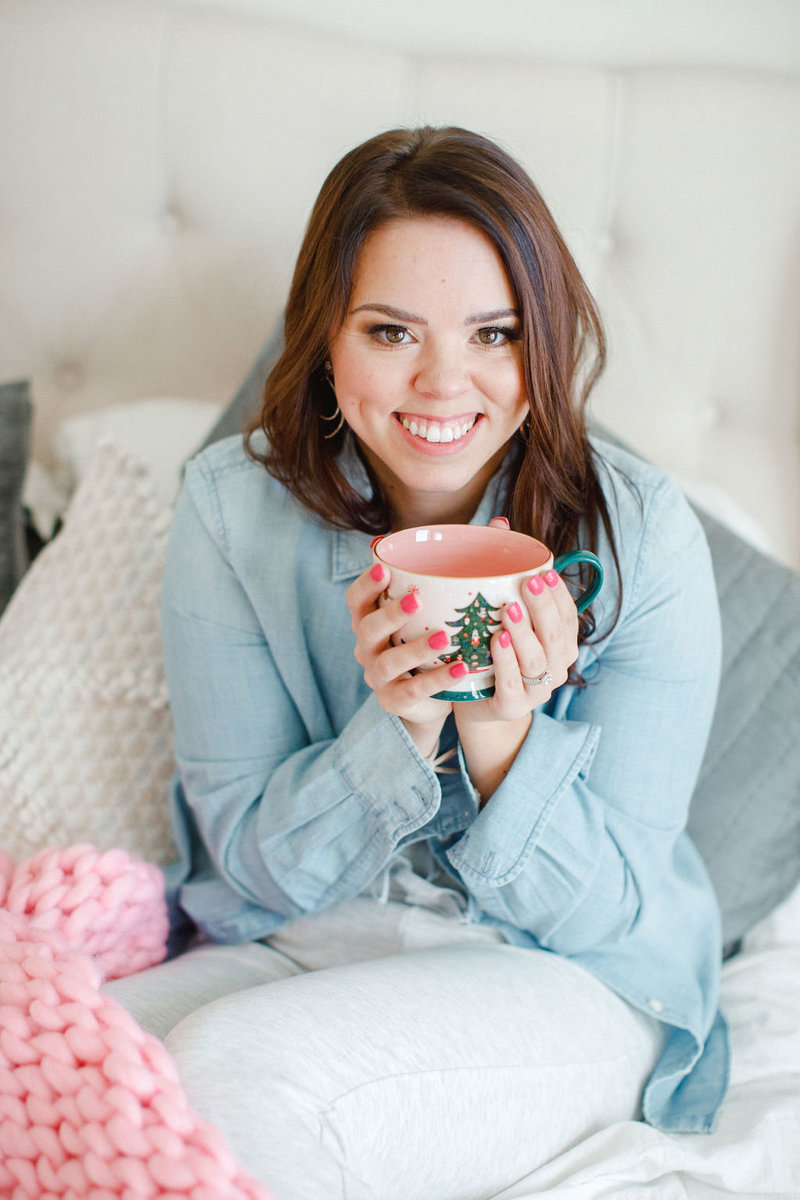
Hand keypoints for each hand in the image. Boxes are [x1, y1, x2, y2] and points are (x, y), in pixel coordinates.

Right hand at [346, 563, 452, 756]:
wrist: (428, 697)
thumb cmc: (430, 640)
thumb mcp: (434, 609)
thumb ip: (461, 567)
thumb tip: (498, 523)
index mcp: (371, 619)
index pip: (356, 599)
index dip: (365, 584)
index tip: (383, 568)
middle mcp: (367, 647)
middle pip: (368, 628)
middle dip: (390, 613)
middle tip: (416, 599)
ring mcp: (379, 676)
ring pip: (389, 662)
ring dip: (415, 649)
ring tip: (444, 637)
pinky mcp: (395, 700)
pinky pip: (414, 690)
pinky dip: (437, 679)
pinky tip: (460, 668)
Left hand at [453, 524, 579, 799]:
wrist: (475, 704)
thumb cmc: (491, 651)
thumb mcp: (500, 613)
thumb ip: (503, 573)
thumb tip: (501, 524)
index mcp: (560, 644)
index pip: (568, 617)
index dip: (559, 595)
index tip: (545, 571)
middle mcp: (556, 668)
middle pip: (556, 635)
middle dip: (543, 607)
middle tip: (528, 581)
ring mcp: (536, 690)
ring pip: (537, 659)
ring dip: (524, 632)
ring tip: (509, 608)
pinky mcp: (511, 706)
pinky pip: (512, 684)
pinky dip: (506, 661)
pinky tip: (496, 640)